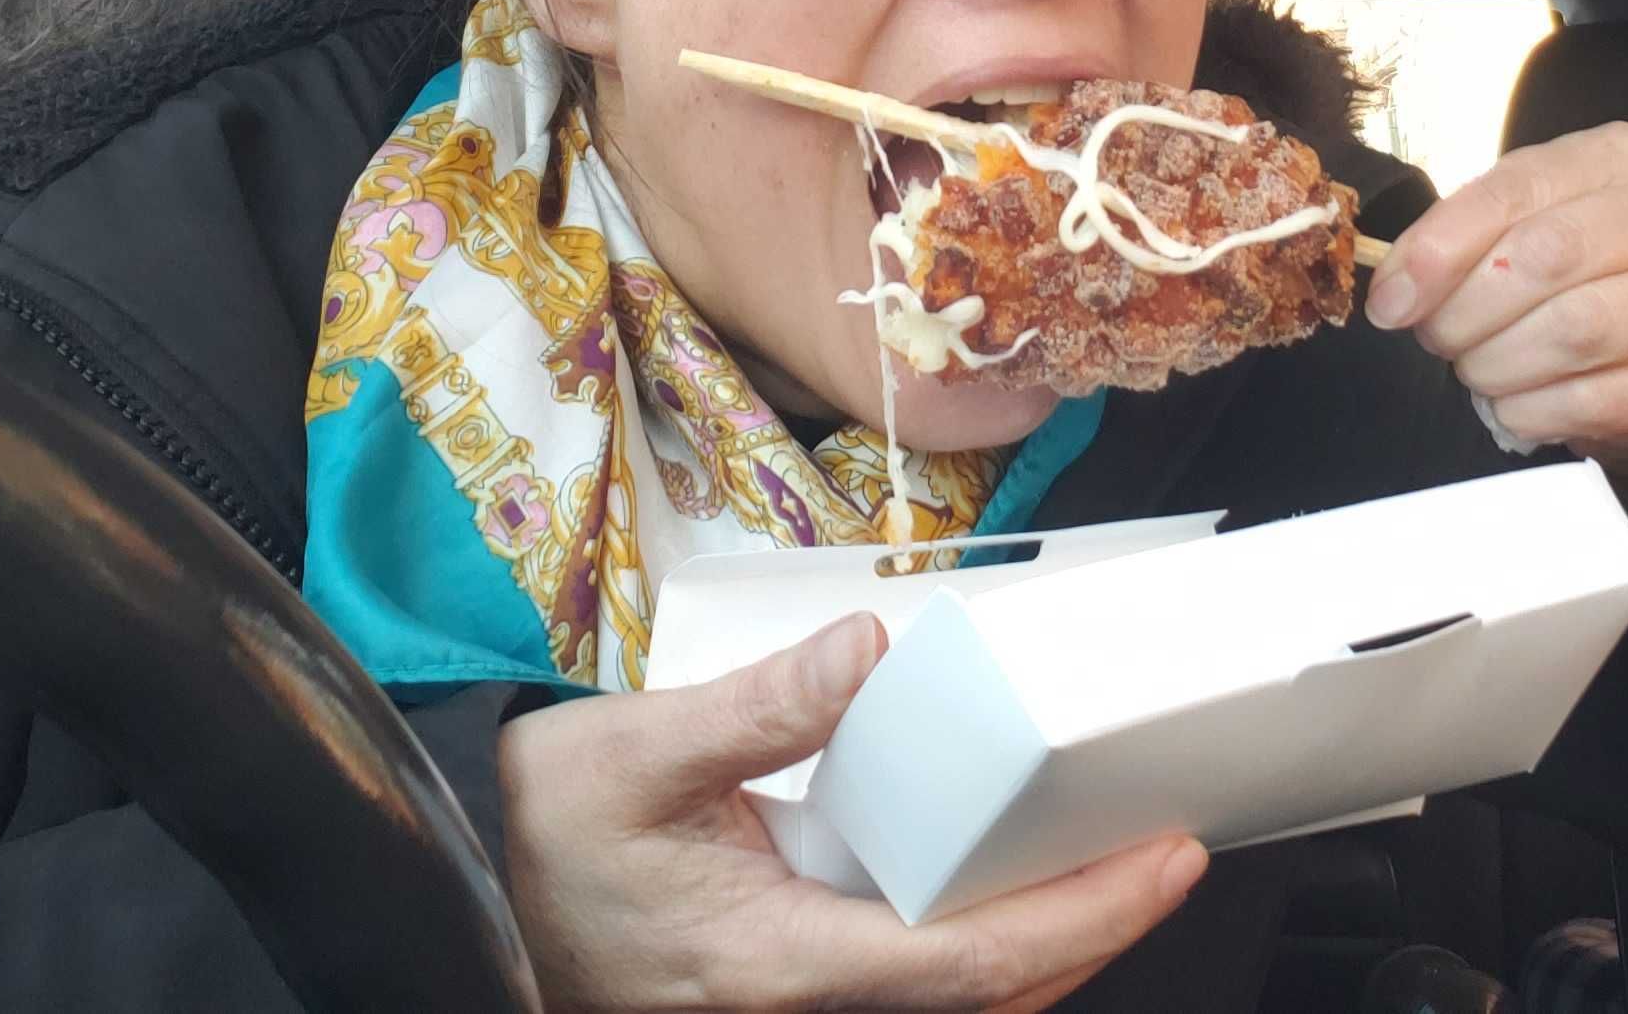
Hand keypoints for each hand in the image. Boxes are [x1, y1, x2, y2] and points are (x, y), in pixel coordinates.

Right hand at [497, 612, 1207, 1012]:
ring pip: (957, 1005)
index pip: (971, 960)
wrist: (460, 890)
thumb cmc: (542, 833)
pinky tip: (1004, 892)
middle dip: (1092, 935)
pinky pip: (912, 984)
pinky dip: (981, 947)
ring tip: (1111, 869)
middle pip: (990, 1001)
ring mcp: (795, 1008)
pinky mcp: (786, 989)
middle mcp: (801, 1006)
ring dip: (1044, 947)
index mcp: (781, 959)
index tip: (1166, 860)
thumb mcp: (634, 752)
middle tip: (1167, 858)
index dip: (1086, 915)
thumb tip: (867, 650)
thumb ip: (759, 707)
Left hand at [1365, 123, 1627, 514]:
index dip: (1439, 250)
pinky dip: (1540, 412)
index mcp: (1614, 158)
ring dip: (1503, 366)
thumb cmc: (1575, 282)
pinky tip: (1519, 409)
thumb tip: (1395, 293)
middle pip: (1549, 256)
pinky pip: (1605, 399)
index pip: (1514, 191)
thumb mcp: (1513, 235)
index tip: (1392, 302)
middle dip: (1470, 312)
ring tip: (1481, 375)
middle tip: (1441, 343)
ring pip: (1581, 330)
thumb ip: (1455, 246)